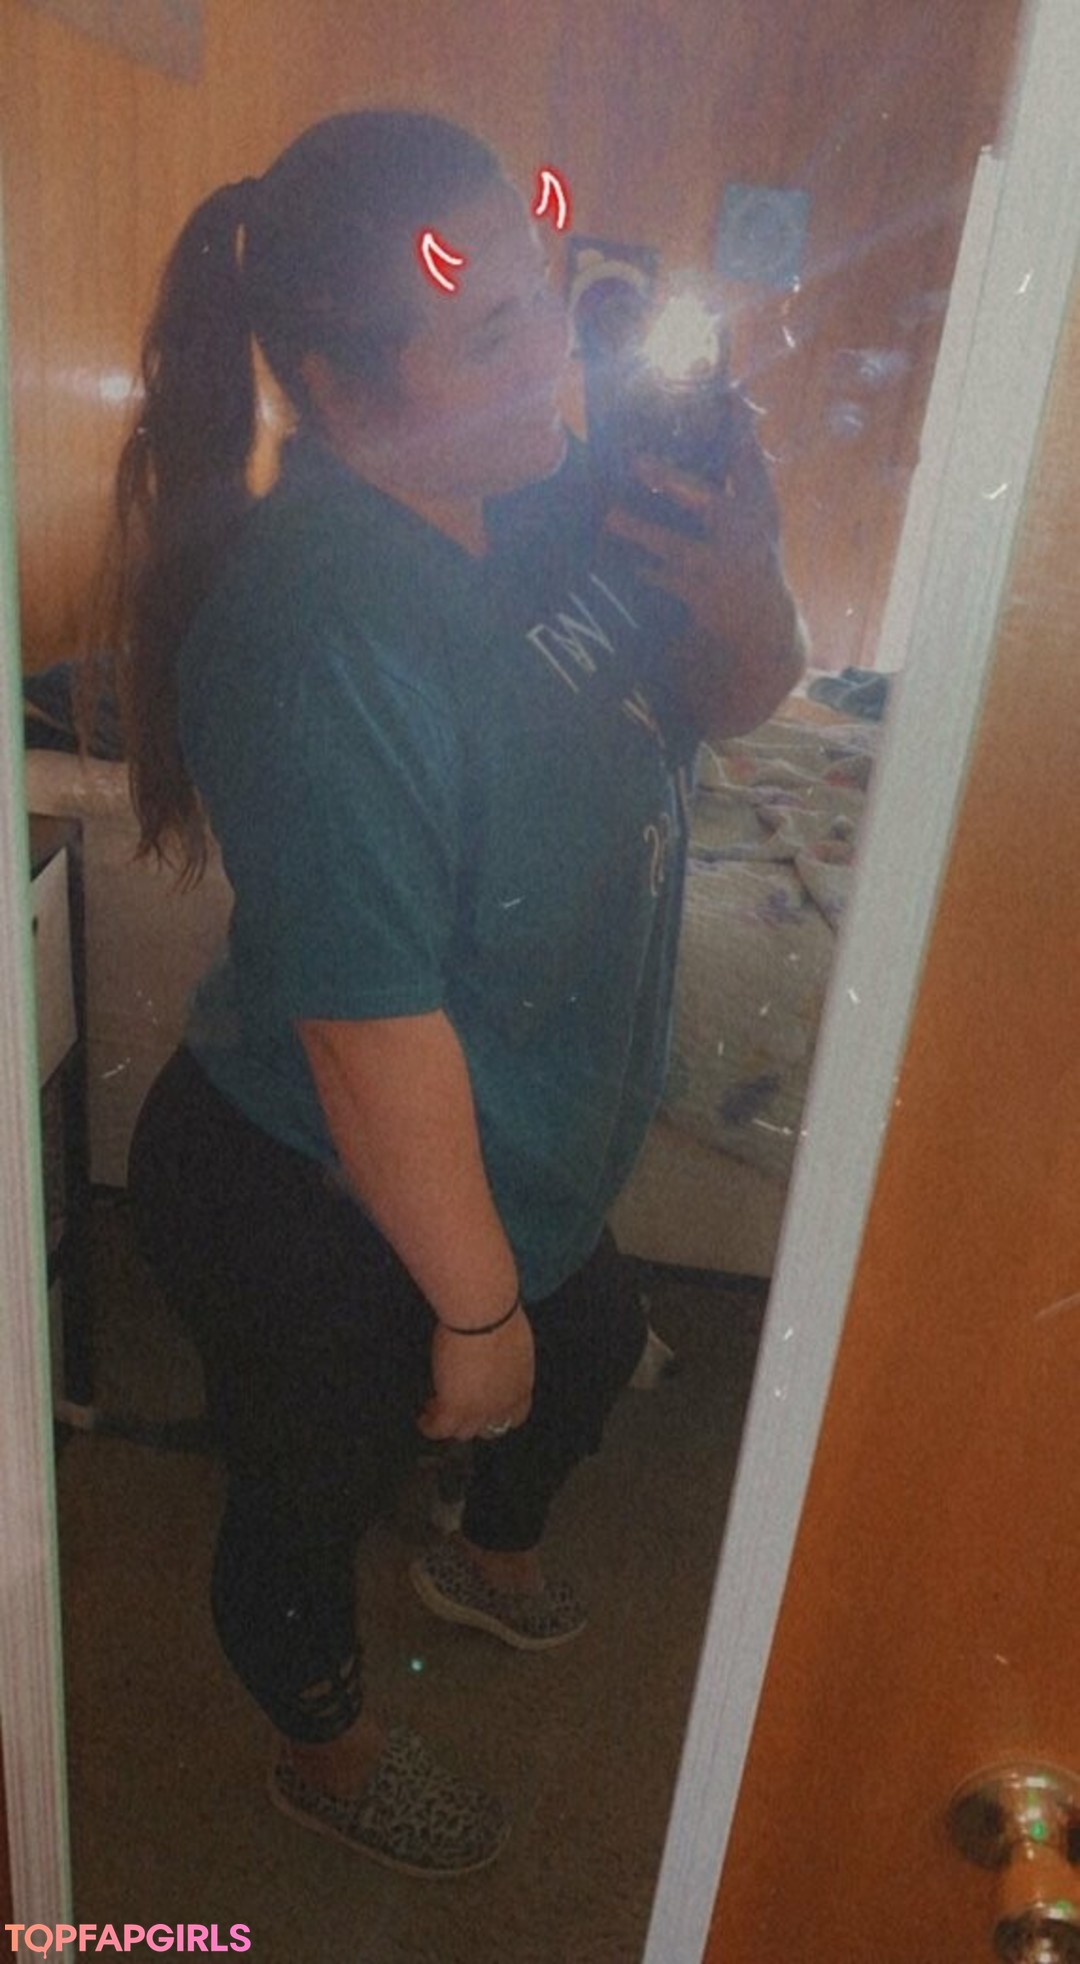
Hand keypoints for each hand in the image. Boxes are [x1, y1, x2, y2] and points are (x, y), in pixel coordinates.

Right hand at [417, 1309, 534, 1442]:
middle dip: (473, 1422)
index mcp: (521, 1386)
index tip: (486, 1408)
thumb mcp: (509, 1342)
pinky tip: (423, 1419)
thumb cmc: (498, 1315)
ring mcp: (479, 1410)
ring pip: (462, 1432)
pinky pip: (439, 1428)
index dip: (498, 1416)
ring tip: (436, 1411)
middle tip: (459, 1408)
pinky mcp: (454, 1407)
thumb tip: (491, 1356)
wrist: (484, 1316)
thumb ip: (503, 1359)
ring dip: (451, 1424)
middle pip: (488, 1430)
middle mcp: (503, 1404)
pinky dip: (430, 1426)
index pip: (515, 1417)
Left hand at [604, 400, 804, 738]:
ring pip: (676, 547)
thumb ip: (739, 470)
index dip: (737, 425)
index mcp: (761, 504)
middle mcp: (746, 533)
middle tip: (636, 462)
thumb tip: (717, 410)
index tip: (722, 391)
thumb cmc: (750, 550)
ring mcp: (724, 567)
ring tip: (609, 515)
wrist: (761, 620)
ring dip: (642, 531)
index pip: (748, 456)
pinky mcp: (704, 596)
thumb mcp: (756, 511)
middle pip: (708, 502)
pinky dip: (641, 569)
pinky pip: (664, 580)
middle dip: (673, 482)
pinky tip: (616, 557)